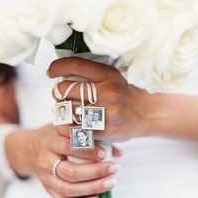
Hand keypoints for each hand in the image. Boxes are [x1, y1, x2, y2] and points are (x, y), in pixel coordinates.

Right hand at [5, 124, 120, 197]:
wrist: (28, 149)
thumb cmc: (54, 136)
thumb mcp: (66, 128)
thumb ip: (89, 136)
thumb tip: (117, 151)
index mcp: (49, 141)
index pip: (67, 147)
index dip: (87, 151)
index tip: (105, 153)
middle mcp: (45, 161)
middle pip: (69, 172)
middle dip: (94, 172)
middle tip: (114, 168)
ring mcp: (45, 178)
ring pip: (67, 189)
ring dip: (92, 188)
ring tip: (111, 182)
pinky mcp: (47, 190)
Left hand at [47, 57, 166, 141]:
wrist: (147, 115)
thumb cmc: (124, 94)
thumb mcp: (112, 77)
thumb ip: (91, 73)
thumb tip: (61, 71)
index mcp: (109, 75)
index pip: (75, 65)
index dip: (57, 67)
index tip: (50, 72)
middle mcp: (107, 92)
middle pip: (66, 89)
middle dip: (58, 92)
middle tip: (62, 95)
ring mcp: (105, 113)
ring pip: (67, 110)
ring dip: (61, 109)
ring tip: (66, 109)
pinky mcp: (103, 131)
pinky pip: (73, 129)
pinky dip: (66, 126)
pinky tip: (71, 123)